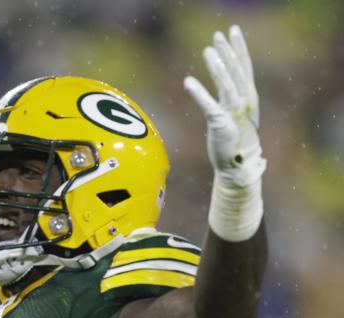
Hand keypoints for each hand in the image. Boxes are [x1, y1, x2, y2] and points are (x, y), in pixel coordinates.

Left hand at [184, 25, 265, 186]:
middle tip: (218, 34)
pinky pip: (208, 105)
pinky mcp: (221, 124)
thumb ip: (228, 99)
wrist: (237, 167)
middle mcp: (244, 102)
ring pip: (227, 84)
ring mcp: (233, 113)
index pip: (244, 68)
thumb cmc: (234, 141)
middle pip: (237, 71)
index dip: (239, 49)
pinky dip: (198, 93)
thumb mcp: (233, 115)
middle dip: (228, 51)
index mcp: (248, 98)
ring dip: (217, 67)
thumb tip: (221, 85)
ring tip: (208, 51)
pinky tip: (187, 81)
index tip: (233, 32)